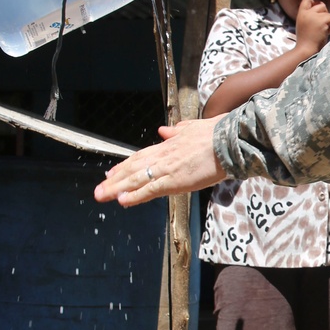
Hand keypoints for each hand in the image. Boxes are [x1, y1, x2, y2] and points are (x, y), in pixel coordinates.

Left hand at [93, 117, 224, 205]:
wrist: (229, 140)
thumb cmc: (217, 134)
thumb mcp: (193, 128)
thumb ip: (177, 131)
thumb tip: (164, 130)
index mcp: (168, 145)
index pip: (141, 156)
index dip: (125, 165)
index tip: (112, 172)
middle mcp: (163, 156)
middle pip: (133, 168)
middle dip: (115, 179)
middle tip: (99, 189)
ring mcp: (167, 169)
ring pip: (136, 179)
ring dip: (117, 188)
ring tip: (101, 195)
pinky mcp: (174, 181)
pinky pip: (150, 190)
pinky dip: (135, 196)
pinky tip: (122, 201)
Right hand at [295, 0, 329, 55]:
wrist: (306, 50)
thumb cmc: (306, 40)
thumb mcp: (303, 24)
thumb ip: (309, 15)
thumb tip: (323, 7)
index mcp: (301, 13)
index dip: (315, 3)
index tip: (317, 13)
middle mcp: (307, 13)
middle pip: (321, 5)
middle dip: (324, 14)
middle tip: (321, 26)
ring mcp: (314, 16)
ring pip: (328, 12)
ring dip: (328, 21)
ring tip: (323, 31)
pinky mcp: (322, 21)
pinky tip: (326, 33)